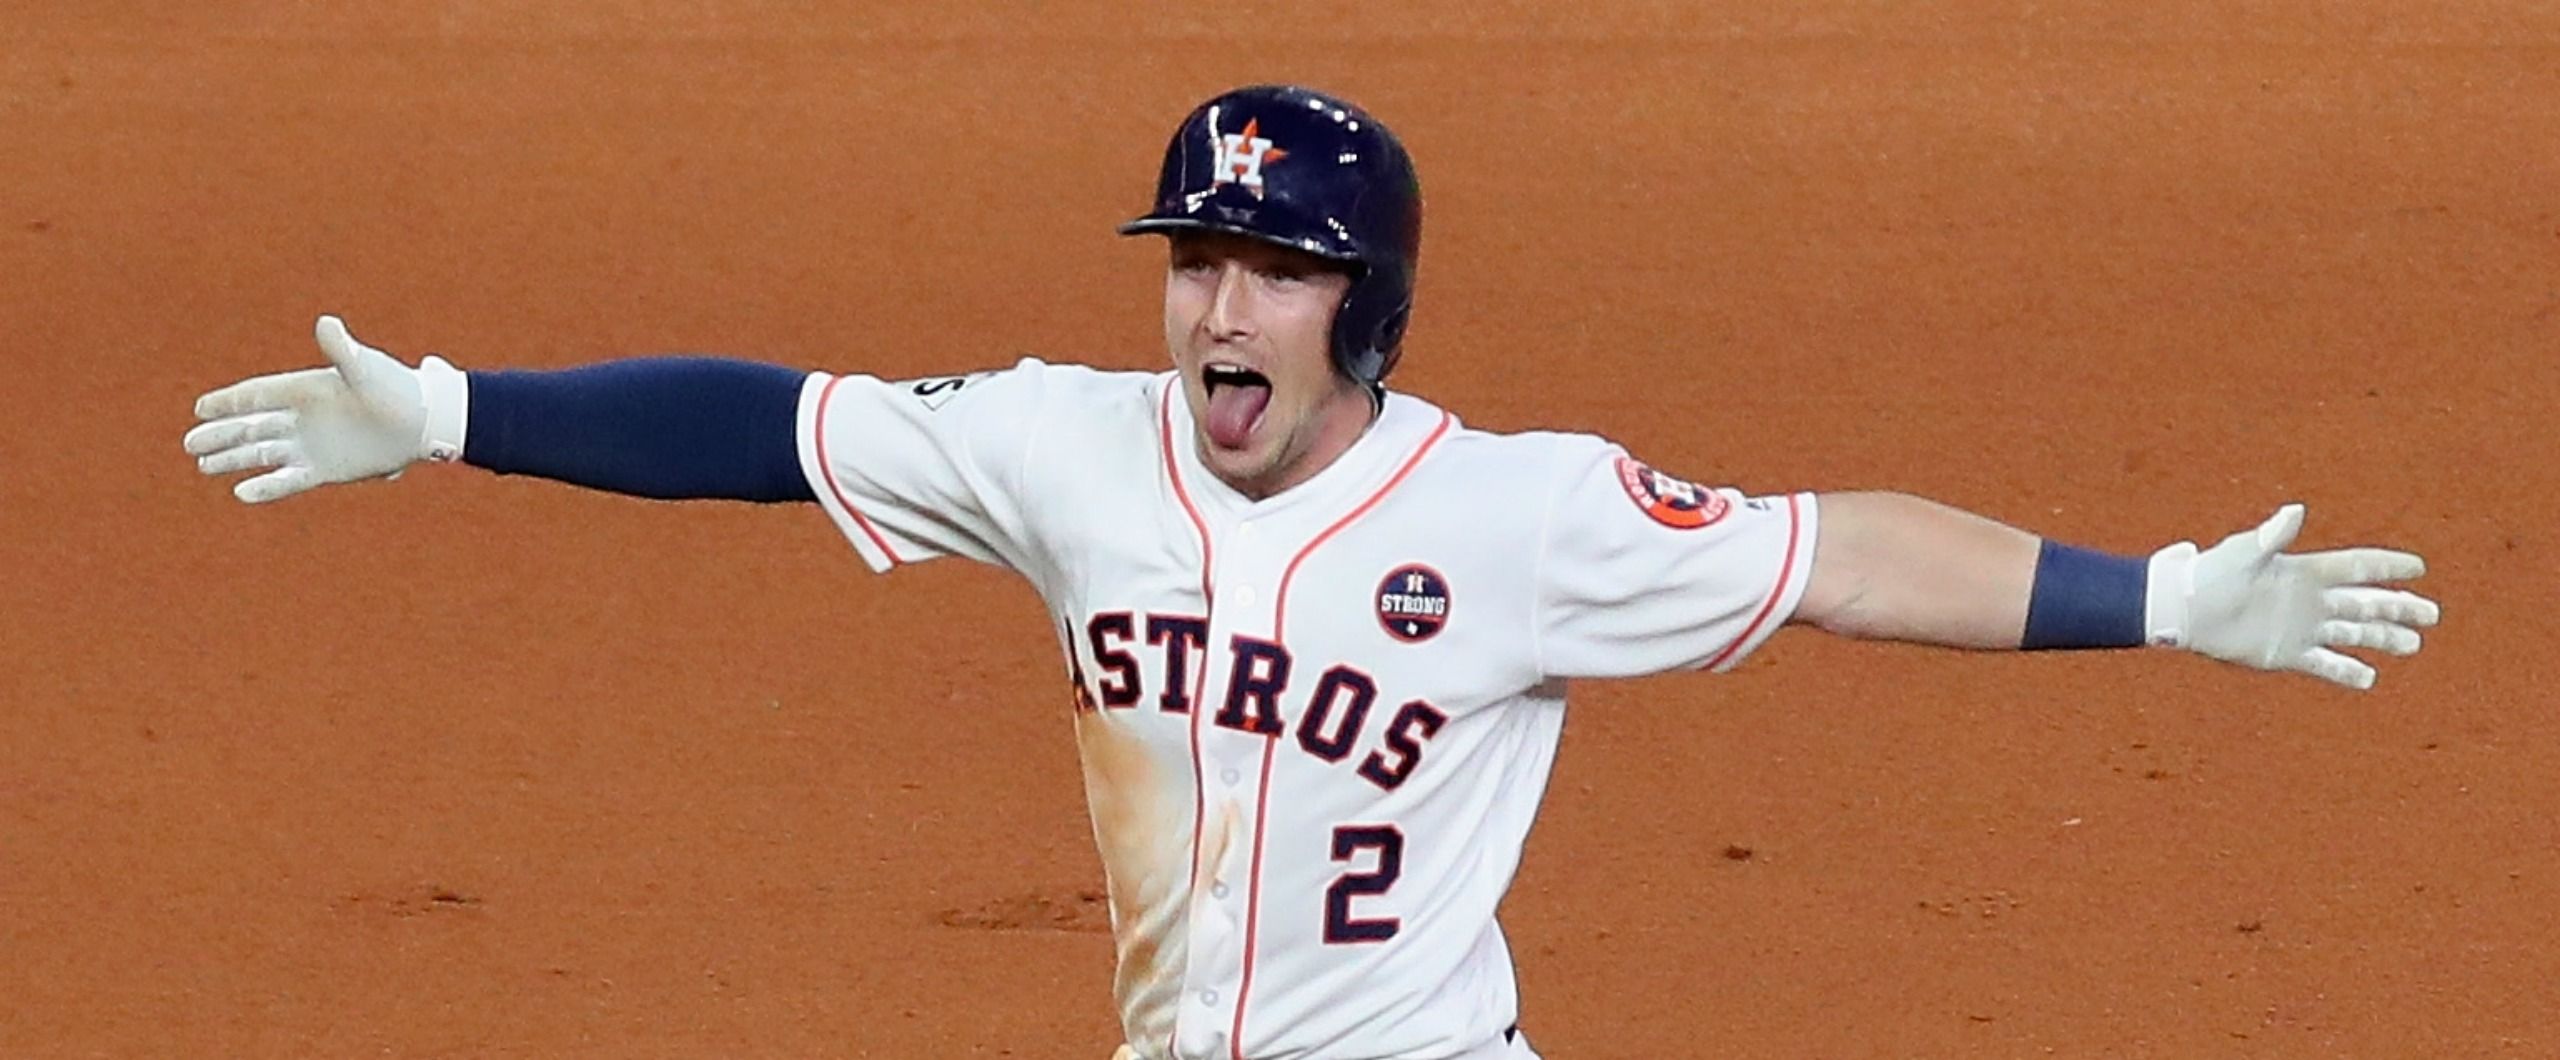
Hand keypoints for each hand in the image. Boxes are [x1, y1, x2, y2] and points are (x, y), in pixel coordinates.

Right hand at [184, 316, 456, 502]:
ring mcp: (311, 445)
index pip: (258, 396)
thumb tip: (326, 322)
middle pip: (251, 427)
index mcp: (306, 390)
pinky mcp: (324, 470)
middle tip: (190, 443)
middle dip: (221, 434)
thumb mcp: (366, 369)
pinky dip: (266, 488)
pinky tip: (241, 494)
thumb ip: (342, 351)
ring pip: (262, 454)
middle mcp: (303, 419)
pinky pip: (287, 480)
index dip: (229, 402)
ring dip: (234, 459)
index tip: (201, 408)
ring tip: (203, 466)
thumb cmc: (397, 389)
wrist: (424, 422)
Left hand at [2146, 504, 2440, 689]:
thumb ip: (2274, 536)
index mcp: (2305, 571)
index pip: (2357, 566)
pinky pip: (2325, 663)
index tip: (2418, 567)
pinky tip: (2369, 678)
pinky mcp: (2287, 653)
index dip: (2387, 566)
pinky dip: (2346, 671)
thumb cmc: (2213, 573)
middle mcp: (2310, 600)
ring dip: (2383, 639)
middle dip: (2399, 607)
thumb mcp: (2246, 552)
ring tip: (2413, 646)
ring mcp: (2302, 628)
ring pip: (2353, 633)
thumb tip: (2296, 511)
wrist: (2186, 609)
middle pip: (2366, 602)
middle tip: (2432, 615)